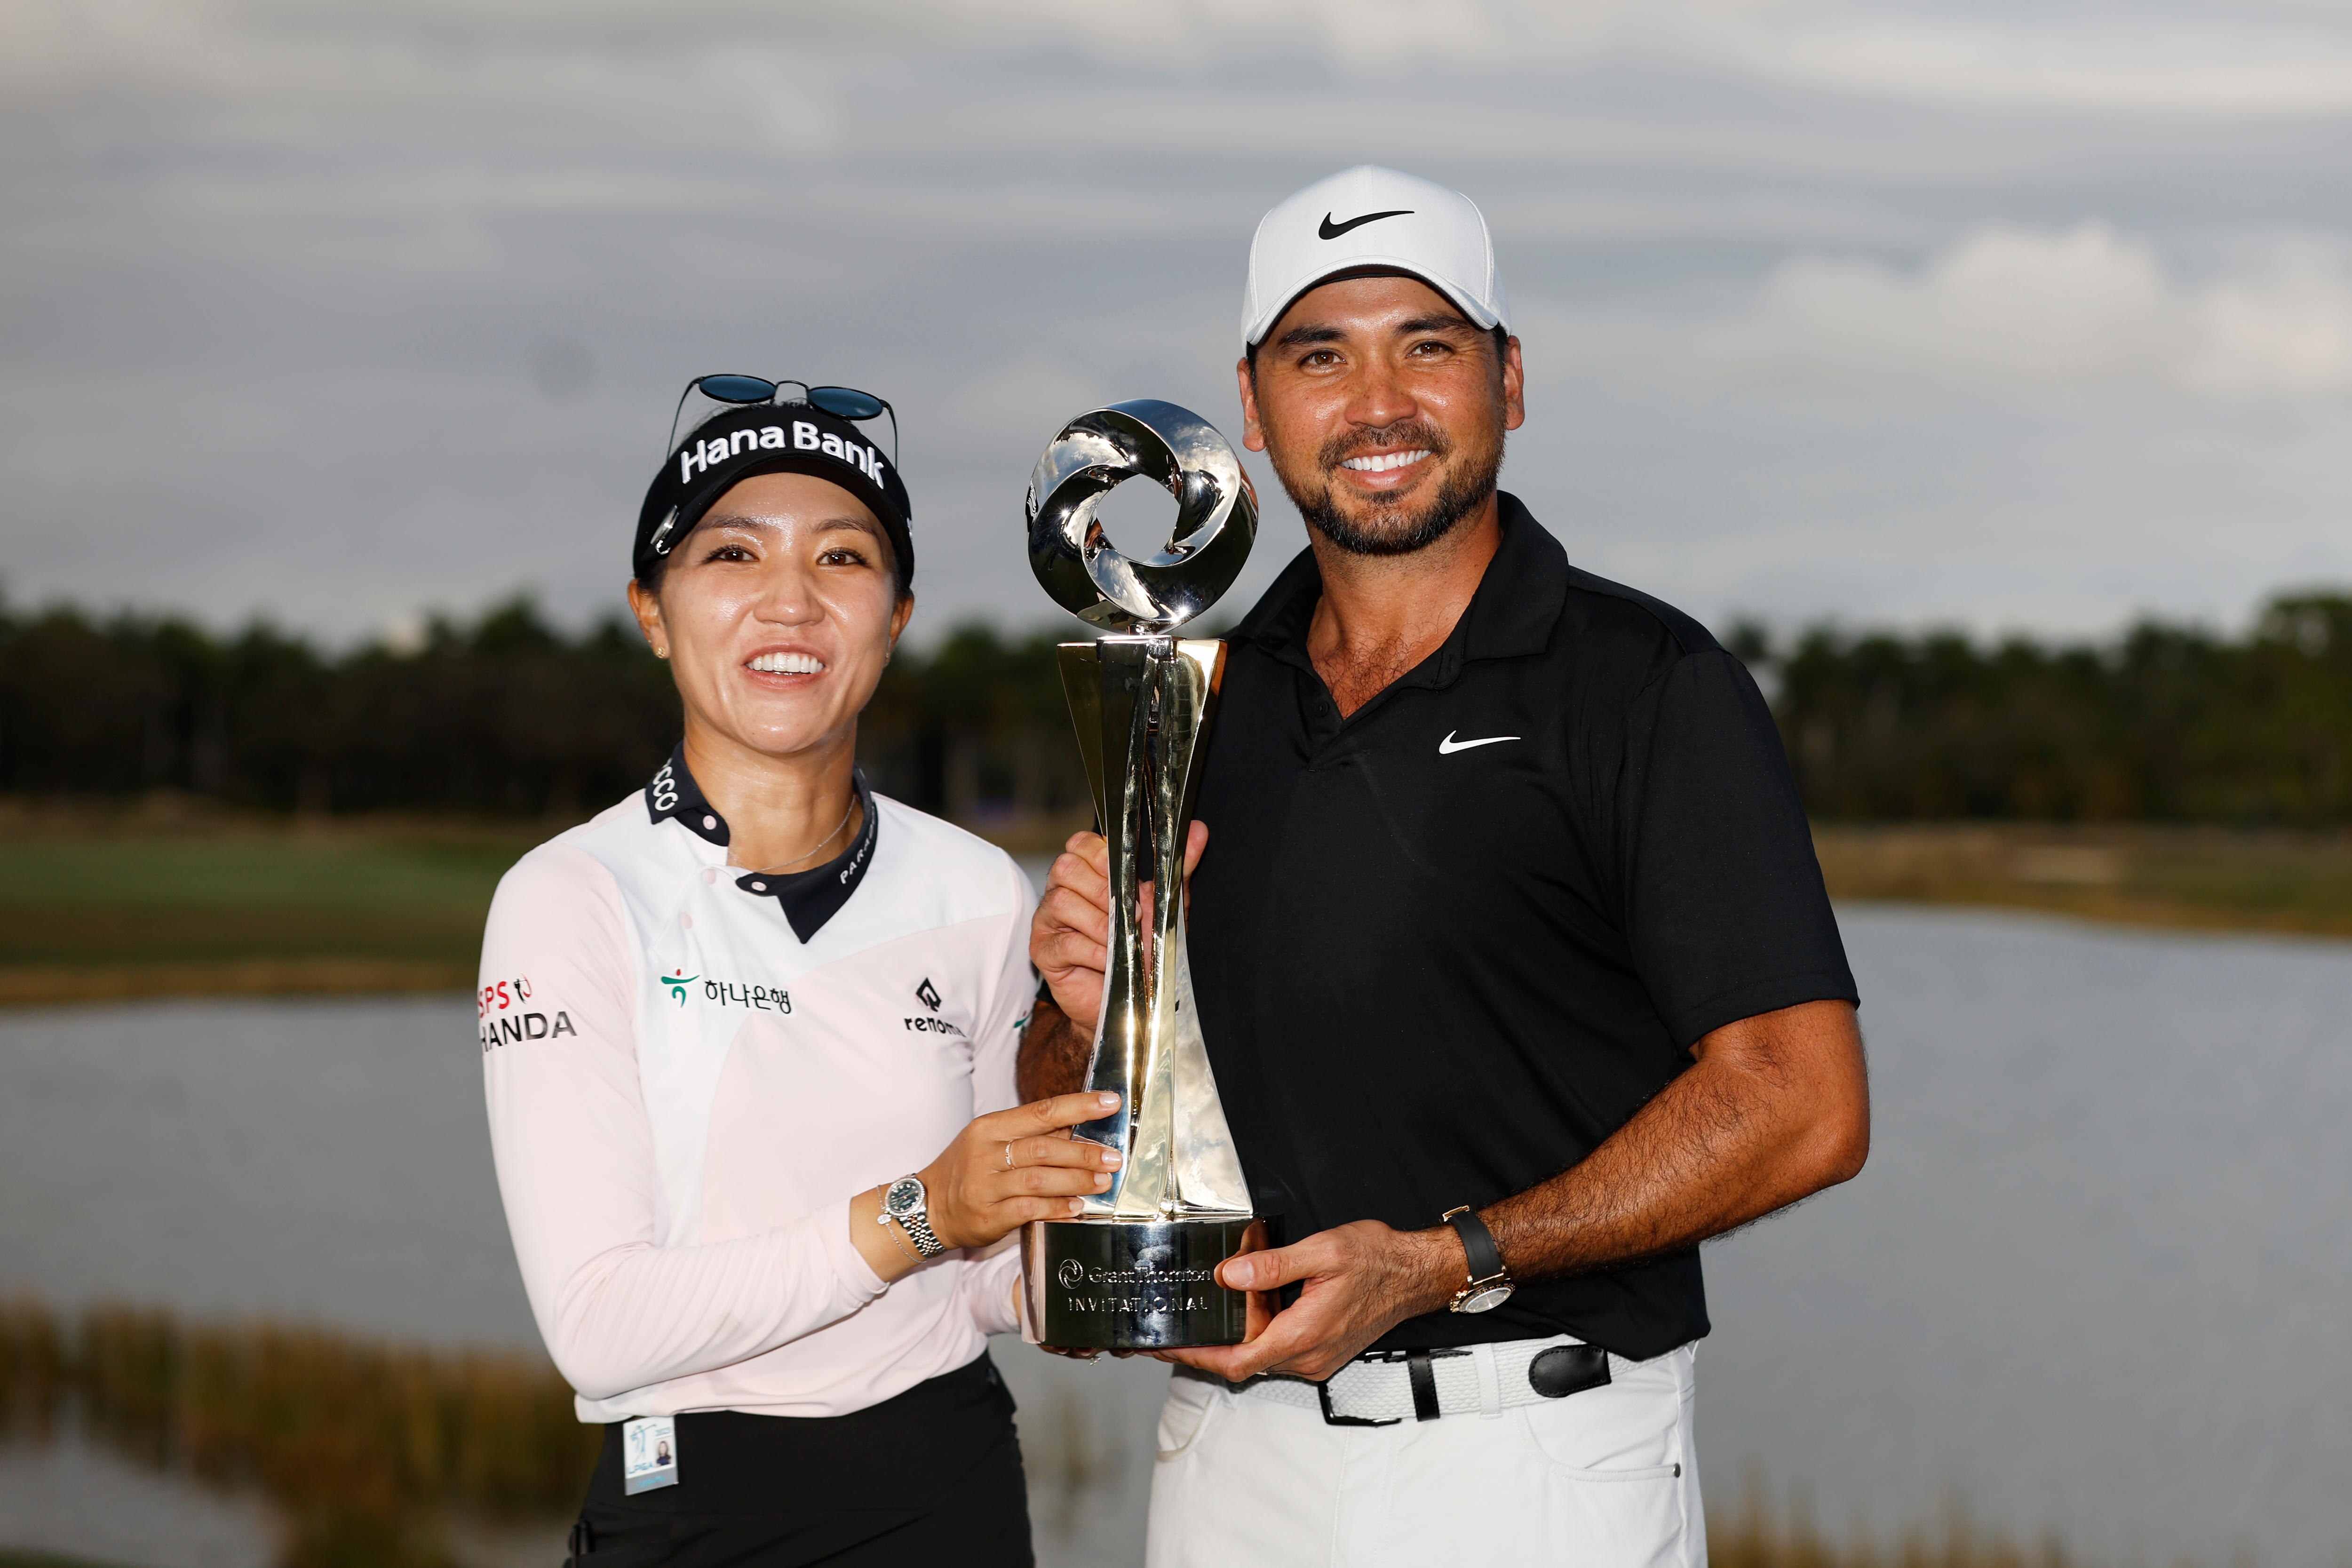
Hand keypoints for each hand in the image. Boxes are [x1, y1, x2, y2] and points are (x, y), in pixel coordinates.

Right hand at [850, 1092, 1121, 1283]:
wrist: (928, 1207)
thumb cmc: (968, 1169)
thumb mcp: (991, 1142)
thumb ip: (1031, 1135)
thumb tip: (1080, 1128)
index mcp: (991, 1128)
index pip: (1042, 1110)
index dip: (1080, 1106)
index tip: (1110, 1102)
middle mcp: (986, 1153)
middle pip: (1044, 1147)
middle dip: (1084, 1152)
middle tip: (1113, 1157)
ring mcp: (986, 1185)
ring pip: (1039, 1179)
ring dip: (1076, 1180)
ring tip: (1102, 1181)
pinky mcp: (988, 1215)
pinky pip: (1029, 1209)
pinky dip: (1056, 1208)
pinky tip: (1076, 1207)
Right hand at [1029, 822, 1207, 1034]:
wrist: (1129, 1002)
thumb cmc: (1143, 951)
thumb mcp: (1165, 906)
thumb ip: (1177, 868)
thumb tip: (1198, 830)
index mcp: (1087, 873)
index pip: (1080, 844)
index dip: (1100, 852)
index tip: (1125, 871)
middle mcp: (1062, 890)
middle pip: (1066, 868)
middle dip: (1103, 890)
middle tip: (1132, 914)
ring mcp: (1048, 920)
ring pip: (1062, 902)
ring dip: (1100, 924)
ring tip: (1122, 942)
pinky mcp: (1043, 951)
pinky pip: (1065, 941)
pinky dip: (1093, 951)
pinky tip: (1110, 961)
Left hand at [1158, 1221, 1457, 1382]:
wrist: (1414, 1273)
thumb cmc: (1376, 1259)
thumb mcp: (1321, 1251)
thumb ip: (1272, 1267)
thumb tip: (1229, 1276)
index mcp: (1303, 1335)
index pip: (1237, 1361)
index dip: (1197, 1357)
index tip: (1168, 1347)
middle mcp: (1308, 1356)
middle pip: (1243, 1361)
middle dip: (1210, 1343)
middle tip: (1180, 1322)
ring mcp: (1316, 1358)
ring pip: (1261, 1355)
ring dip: (1238, 1333)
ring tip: (1216, 1304)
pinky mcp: (1322, 1352)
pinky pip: (1279, 1348)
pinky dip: (1259, 1331)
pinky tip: (1254, 1304)